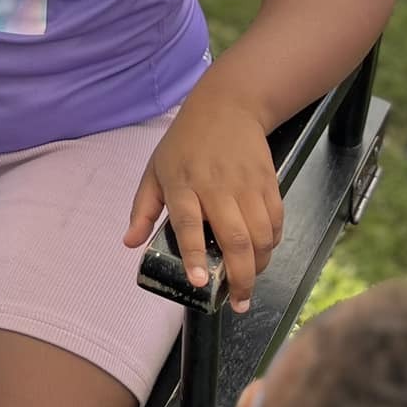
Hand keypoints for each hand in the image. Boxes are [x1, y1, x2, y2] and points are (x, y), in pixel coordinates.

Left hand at [124, 94, 283, 312]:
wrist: (228, 104)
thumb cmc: (186, 141)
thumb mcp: (156, 169)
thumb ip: (142, 208)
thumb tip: (130, 243)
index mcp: (183, 183)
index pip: (189, 223)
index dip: (194, 255)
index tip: (197, 282)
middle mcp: (216, 185)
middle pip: (234, 237)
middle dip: (240, 276)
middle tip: (238, 301)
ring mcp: (245, 184)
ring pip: (260, 235)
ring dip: (258, 265)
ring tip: (249, 282)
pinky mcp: (268, 181)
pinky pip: (276, 220)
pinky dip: (272, 243)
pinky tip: (262, 253)